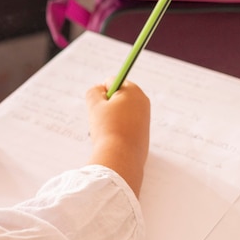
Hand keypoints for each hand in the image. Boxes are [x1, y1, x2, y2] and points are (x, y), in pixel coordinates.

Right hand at [85, 80, 149, 195]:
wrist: (121, 158)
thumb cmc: (107, 128)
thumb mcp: (94, 105)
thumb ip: (94, 91)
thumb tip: (100, 90)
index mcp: (133, 91)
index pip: (112, 81)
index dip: (101, 93)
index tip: (99, 107)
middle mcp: (142, 102)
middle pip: (116, 97)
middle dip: (106, 106)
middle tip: (102, 119)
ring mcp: (145, 118)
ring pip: (119, 112)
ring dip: (109, 119)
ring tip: (107, 132)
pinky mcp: (143, 133)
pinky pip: (125, 126)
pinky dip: (116, 130)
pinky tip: (113, 140)